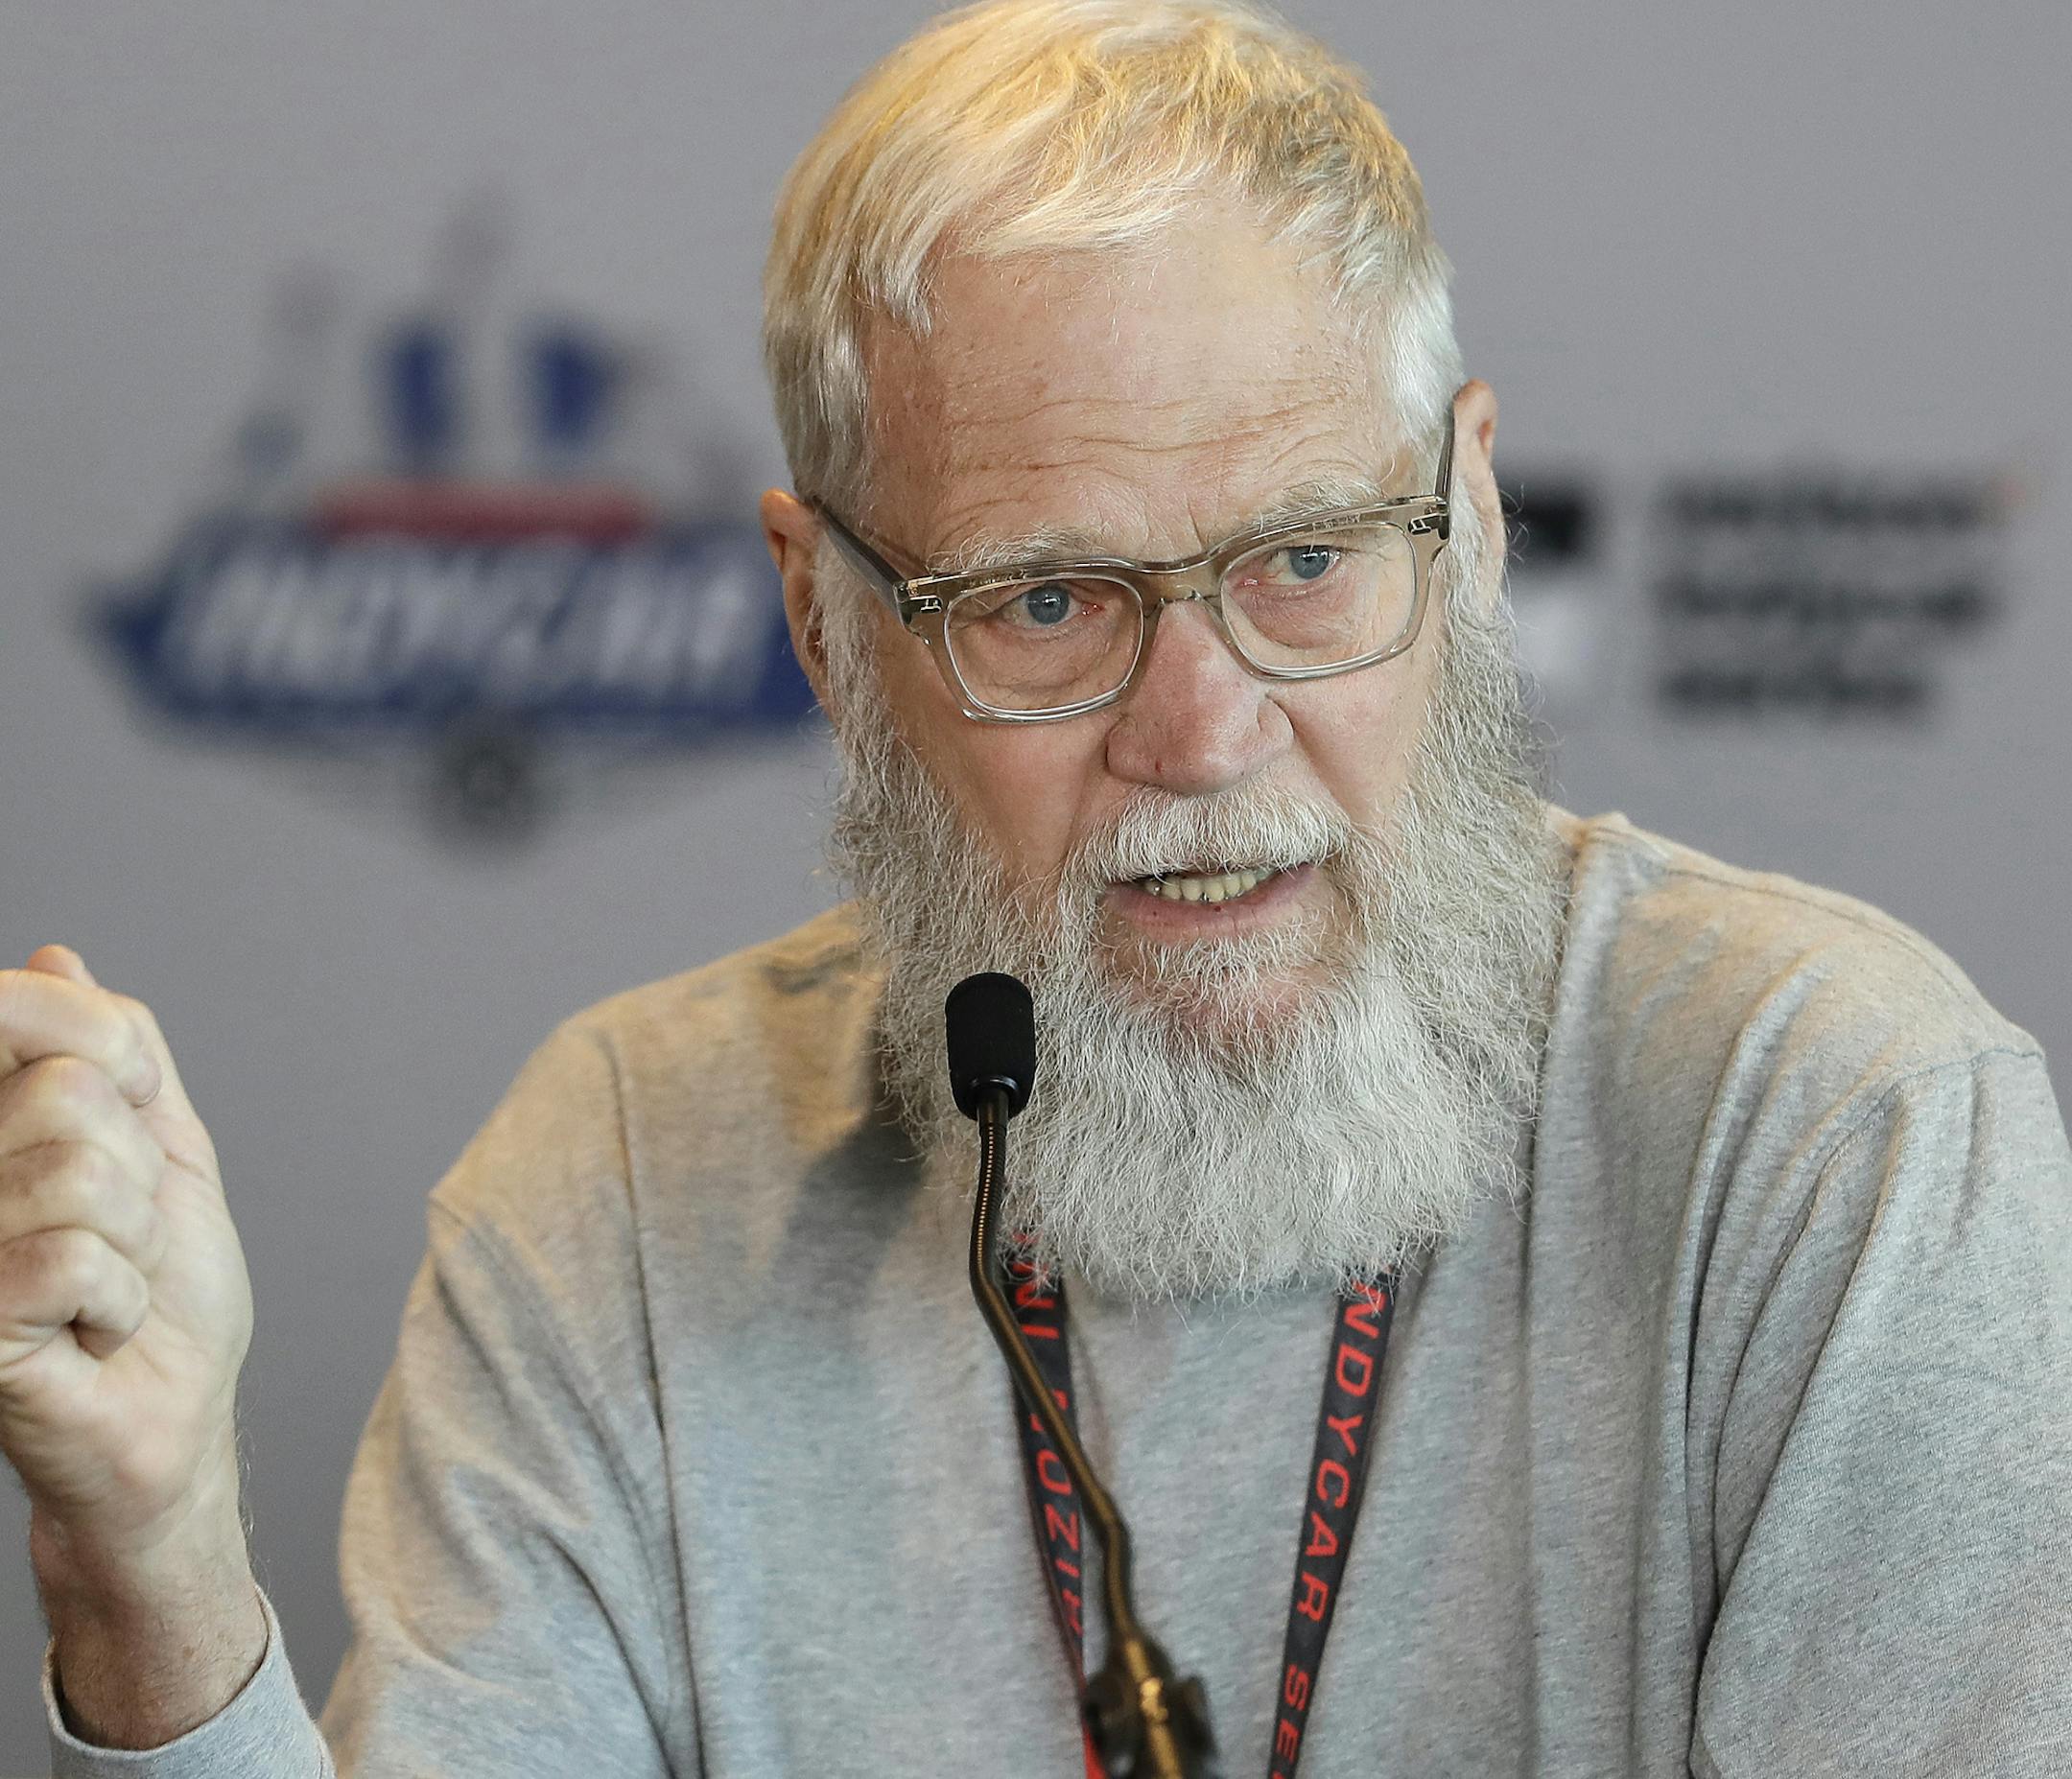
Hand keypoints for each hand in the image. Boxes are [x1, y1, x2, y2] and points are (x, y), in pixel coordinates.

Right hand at [0, 946, 251, 1555]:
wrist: (170, 1416)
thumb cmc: (166, 1290)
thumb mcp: (165, 1148)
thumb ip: (117, 1053)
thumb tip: (58, 956)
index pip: (18, 1007)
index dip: (107, 1041)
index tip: (137, 1105)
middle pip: (73, 1092)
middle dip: (138, 1166)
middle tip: (123, 1232)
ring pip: (84, 1173)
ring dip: (135, 1238)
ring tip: (110, 1283)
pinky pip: (77, 1257)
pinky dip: (119, 1300)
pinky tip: (94, 1331)